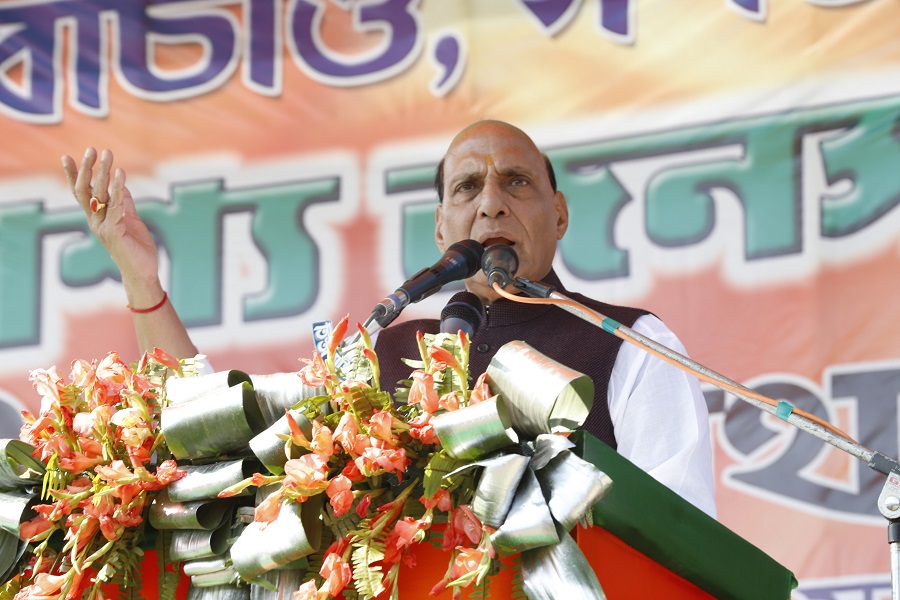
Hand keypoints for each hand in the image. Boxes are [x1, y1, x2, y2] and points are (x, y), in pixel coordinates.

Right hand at [61, 148, 163, 305]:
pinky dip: (118, 188)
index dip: (73, 175)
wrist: (143, 272)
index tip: (66, 157)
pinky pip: (115, 205)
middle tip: (91, 149)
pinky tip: (121, 173)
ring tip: (107, 154)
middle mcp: (95, 220)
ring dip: (103, 172)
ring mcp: (103, 226)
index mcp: (97, 217)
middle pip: (85, 190)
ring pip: (98, 195)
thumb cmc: (136, 247)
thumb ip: (125, 202)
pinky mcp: (114, 231)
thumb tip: (121, 184)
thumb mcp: (130, 219)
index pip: (81, 193)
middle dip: (87, 168)